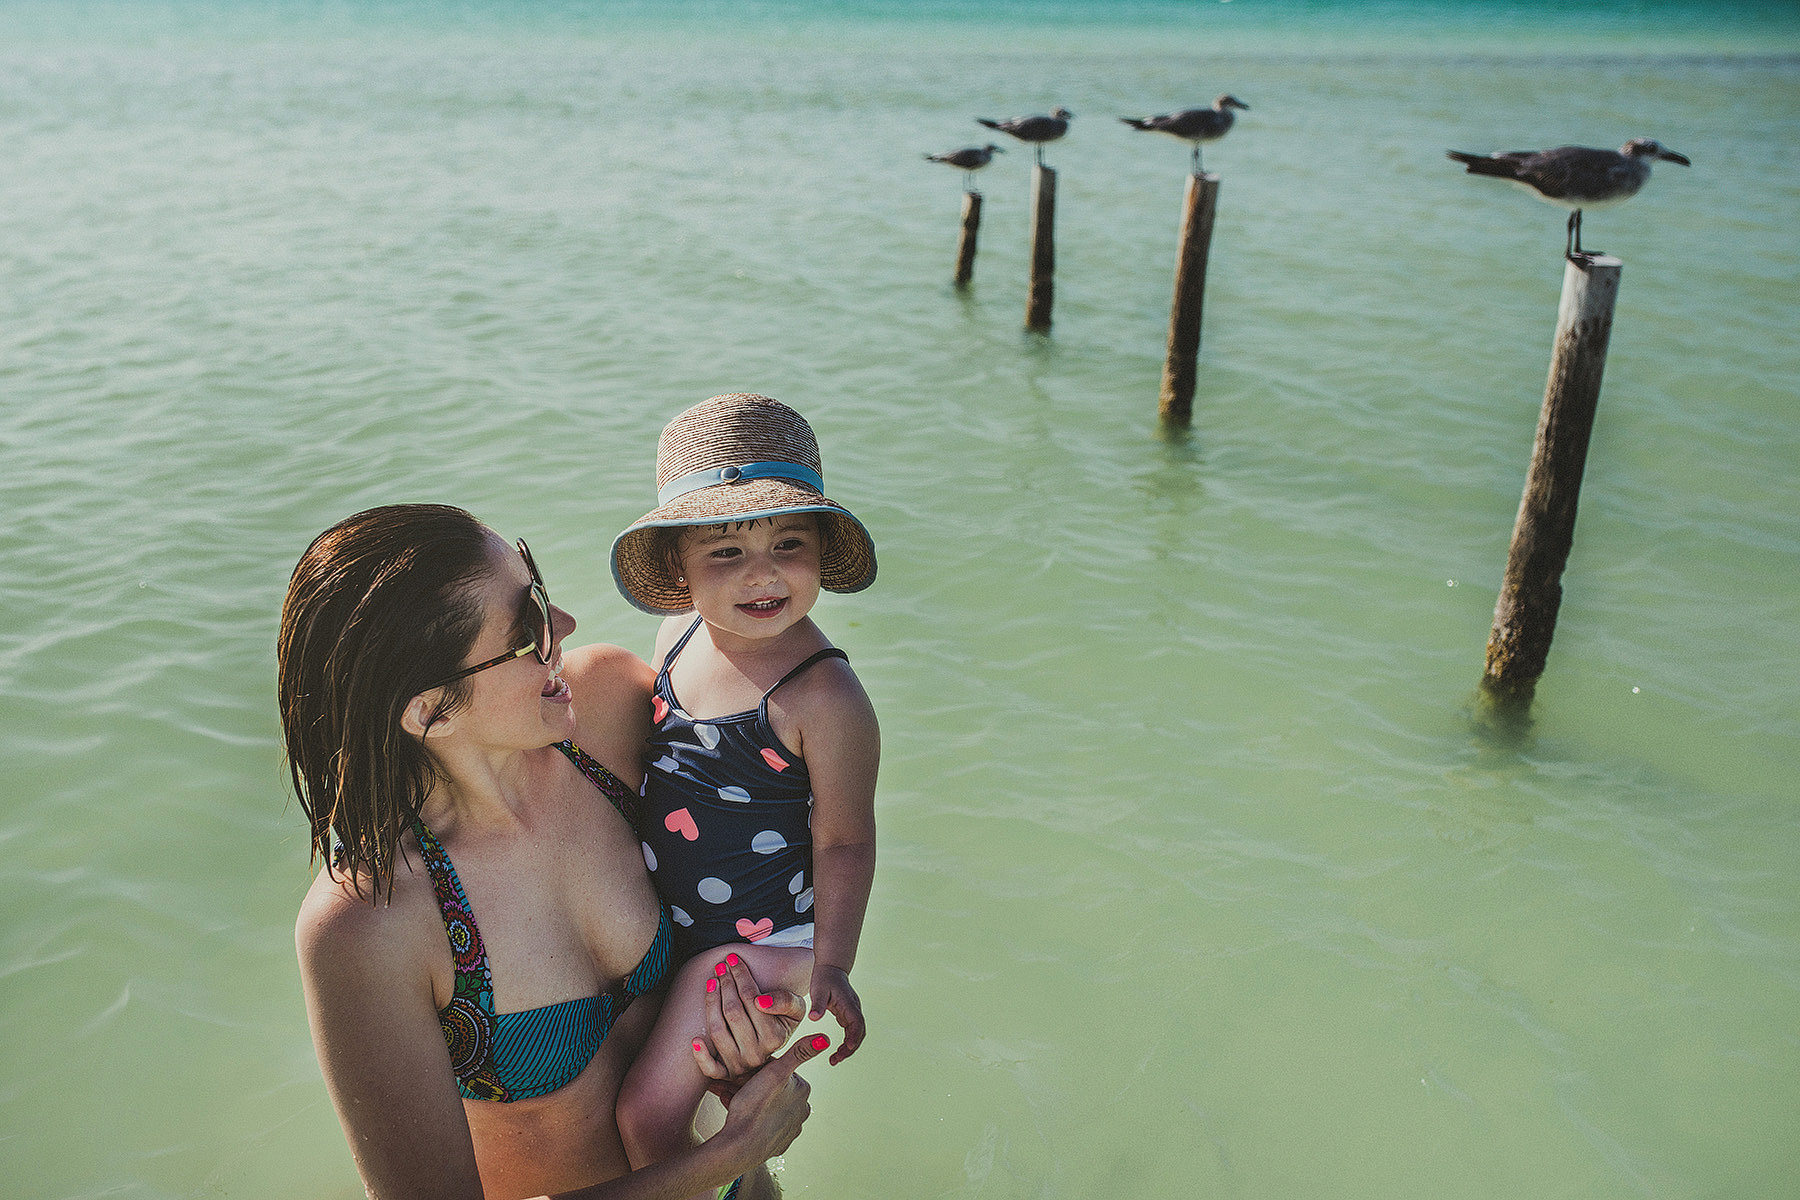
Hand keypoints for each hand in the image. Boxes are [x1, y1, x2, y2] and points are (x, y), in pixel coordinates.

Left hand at [691, 953, 804, 1100]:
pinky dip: (701, 1055)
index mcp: (776, 1037)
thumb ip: (785, 1001)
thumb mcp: (796, 1007)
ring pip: (718, 1031)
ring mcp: (740, 1065)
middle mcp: (757, 1054)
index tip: (732, 959)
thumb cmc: (784, 1018)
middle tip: (720, 966)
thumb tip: (761, 1001)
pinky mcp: (725, 1073)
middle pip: (733, 1011)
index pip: (752, 999)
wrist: (776, 1043)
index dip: (740, 976)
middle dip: (725, 984)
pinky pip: (710, 1069)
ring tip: (711, 982)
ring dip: (710, 1003)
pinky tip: (695, 1038)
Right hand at [710, 1032, 826, 1172]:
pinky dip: (751, 1119)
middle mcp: (802, 1111)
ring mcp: (790, 1130)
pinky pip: (761, 1125)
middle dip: (754, 1085)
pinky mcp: (777, 1145)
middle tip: (732, 1083)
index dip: (760, 1068)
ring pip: (766, 1107)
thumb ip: (798, 1053)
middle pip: (773, 1089)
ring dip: (750, 1101)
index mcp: (803, 1091)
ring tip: (731, 1098)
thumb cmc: (754, 1107)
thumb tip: (825, 1038)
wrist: (738, 1147)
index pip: (779, 1070)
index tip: (744, 1071)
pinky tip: (737, 1115)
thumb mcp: (775, 1072)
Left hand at [806, 962, 864, 1064]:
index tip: (846, 1048)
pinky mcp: (847, 1014)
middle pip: (859, 1032)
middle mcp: (854, 1008)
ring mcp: (852, 1011)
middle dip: (850, 1048)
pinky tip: (837, 1050)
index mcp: (848, 1004)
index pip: (856, 1023)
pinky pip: (851, 1031)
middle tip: (835, 1060)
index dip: (854, 1037)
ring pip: (856, 1033)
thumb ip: (818, 1004)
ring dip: (849, 1047)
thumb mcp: (819, 990)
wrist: (831, 967)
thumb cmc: (824, 977)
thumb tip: (814, 1018)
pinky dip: (846, 1042)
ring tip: (835, 1060)